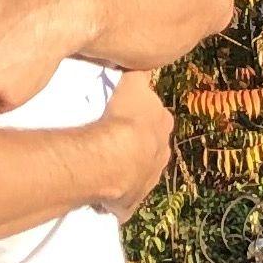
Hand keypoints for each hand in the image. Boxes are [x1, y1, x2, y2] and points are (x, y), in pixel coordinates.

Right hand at [95, 65, 174, 214]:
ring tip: (102, 164)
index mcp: (163, 125)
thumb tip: (140, 59)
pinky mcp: (131, 203)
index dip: (140, 117)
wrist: (114, 158)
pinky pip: (122, 200)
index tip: (124, 117)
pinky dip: (114, 197)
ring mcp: (148, 181)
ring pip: (136, 174)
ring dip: (124, 171)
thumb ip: (139, 73)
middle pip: (149, 147)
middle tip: (110, 141)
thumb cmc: (125, 117)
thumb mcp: (134, 84)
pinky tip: (99, 192)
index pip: (156, 119)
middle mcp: (161, 154)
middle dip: (135, 146)